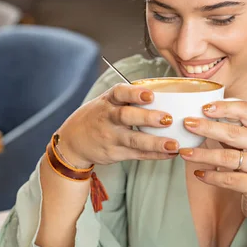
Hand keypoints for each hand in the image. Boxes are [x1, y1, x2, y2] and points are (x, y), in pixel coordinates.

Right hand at [56, 84, 178, 166]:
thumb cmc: (97, 117)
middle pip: (126, 117)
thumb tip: (164, 91)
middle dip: (147, 118)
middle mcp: (108, 118)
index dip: (134, 93)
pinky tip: (171, 153)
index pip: (119, 93)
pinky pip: (138, 155)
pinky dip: (155, 155)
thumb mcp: (106, 102)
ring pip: (134, 140)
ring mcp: (111, 138)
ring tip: (174, 144)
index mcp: (107, 101)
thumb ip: (129, 98)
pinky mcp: (116, 153)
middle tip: (167, 118)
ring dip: (156, 143)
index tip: (150, 94)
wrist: (72, 142)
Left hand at [180, 100, 246, 233]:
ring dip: (202, 154)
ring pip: (227, 157)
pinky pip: (228, 179)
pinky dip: (210, 176)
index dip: (224, 107)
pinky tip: (198, 174)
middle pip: (233, 132)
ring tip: (184, 152)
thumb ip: (235, 133)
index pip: (246, 111)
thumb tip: (203, 119)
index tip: (203, 108)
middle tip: (187, 124)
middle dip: (206, 127)